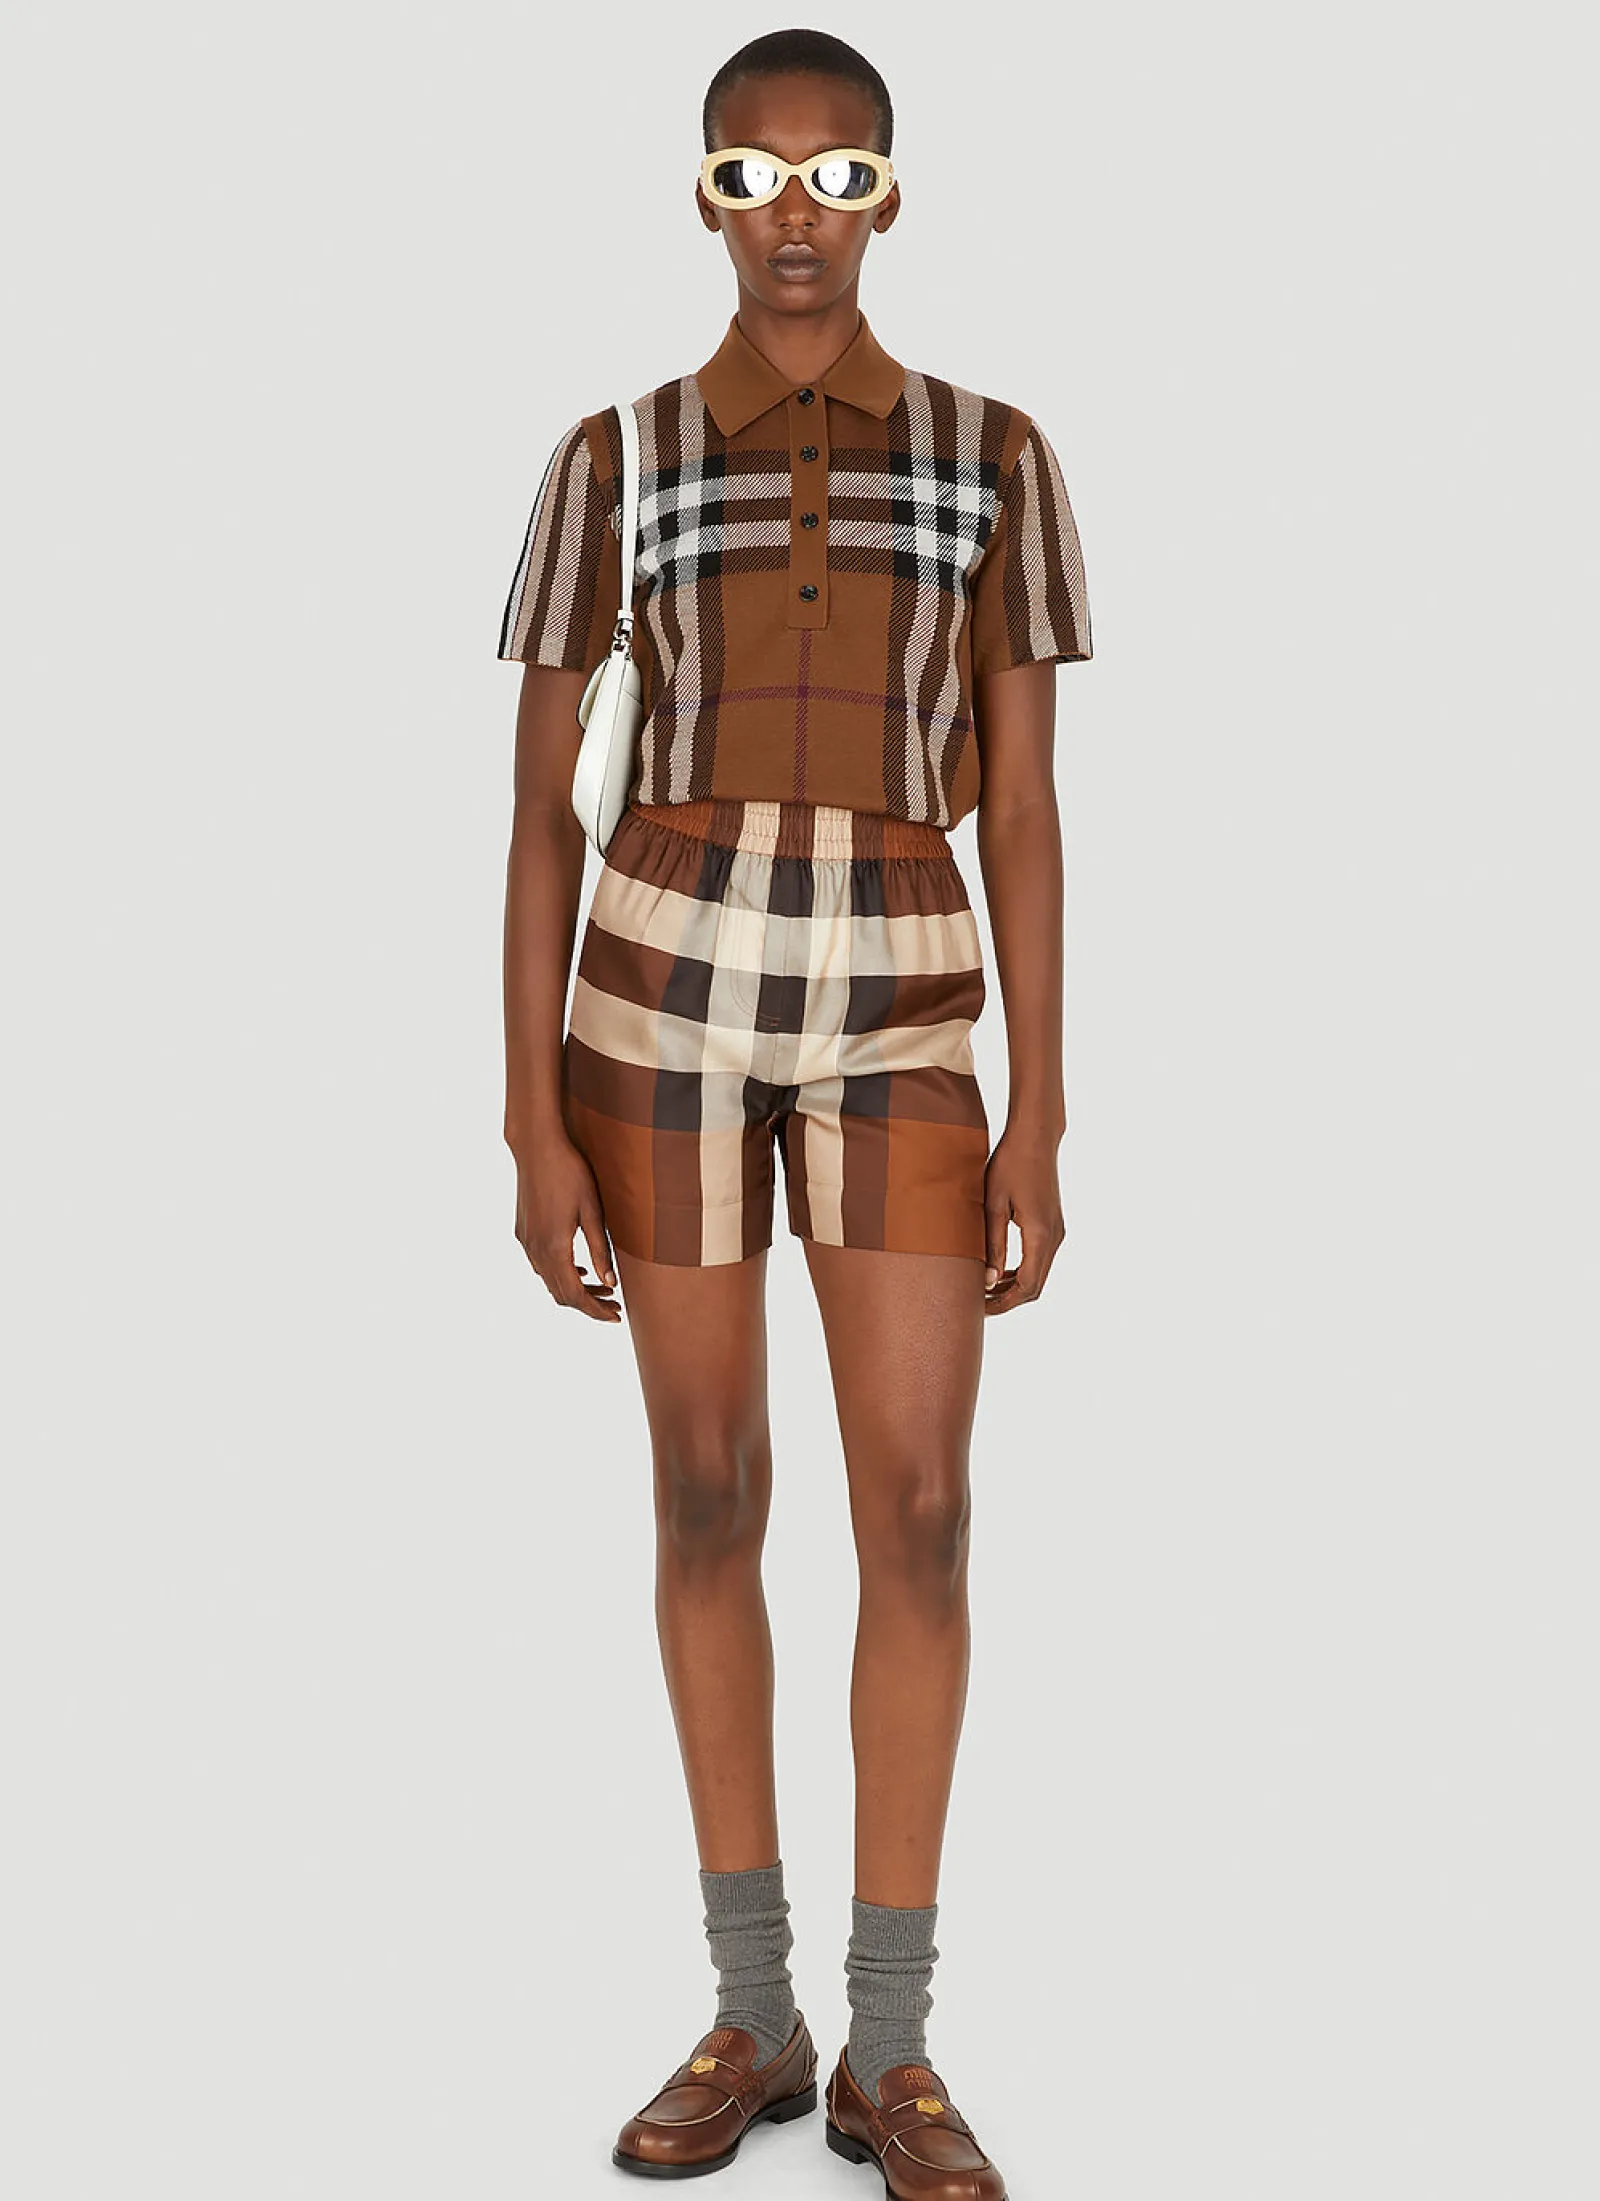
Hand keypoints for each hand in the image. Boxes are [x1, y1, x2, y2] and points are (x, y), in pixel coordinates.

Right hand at [508, 1130, 621, 1321]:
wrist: (537, 1147)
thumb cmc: (570, 1172)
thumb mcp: (593, 1211)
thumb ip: (600, 1249)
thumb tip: (610, 1282)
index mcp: (554, 1248)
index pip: (575, 1295)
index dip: (596, 1310)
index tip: (617, 1316)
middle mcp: (535, 1250)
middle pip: (561, 1294)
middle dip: (589, 1305)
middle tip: (615, 1306)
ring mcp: (525, 1242)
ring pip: (549, 1282)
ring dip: (575, 1291)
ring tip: (603, 1288)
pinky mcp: (522, 1232)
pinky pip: (540, 1266)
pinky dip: (560, 1275)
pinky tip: (578, 1269)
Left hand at [982, 1127, 1065, 1314]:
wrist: (1035, 1137)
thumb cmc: (1010, 1164)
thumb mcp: (993, 1205)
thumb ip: (992, 1245)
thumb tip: (988, 1281)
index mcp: (1039, 1234)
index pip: (1026, 1285)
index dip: (1003, 1302)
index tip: (980, 1306)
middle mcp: (1053, 1237)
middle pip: (1035, 1286)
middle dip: (1008, 1300)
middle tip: (980, 1303)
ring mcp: (1057, 1231)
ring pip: (1039, 1274)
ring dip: (1015, 1286)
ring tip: (986, 1289)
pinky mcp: (1053, 1225)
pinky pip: (1040, 1259)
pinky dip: (1022, 1271)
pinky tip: (1001, 1270)